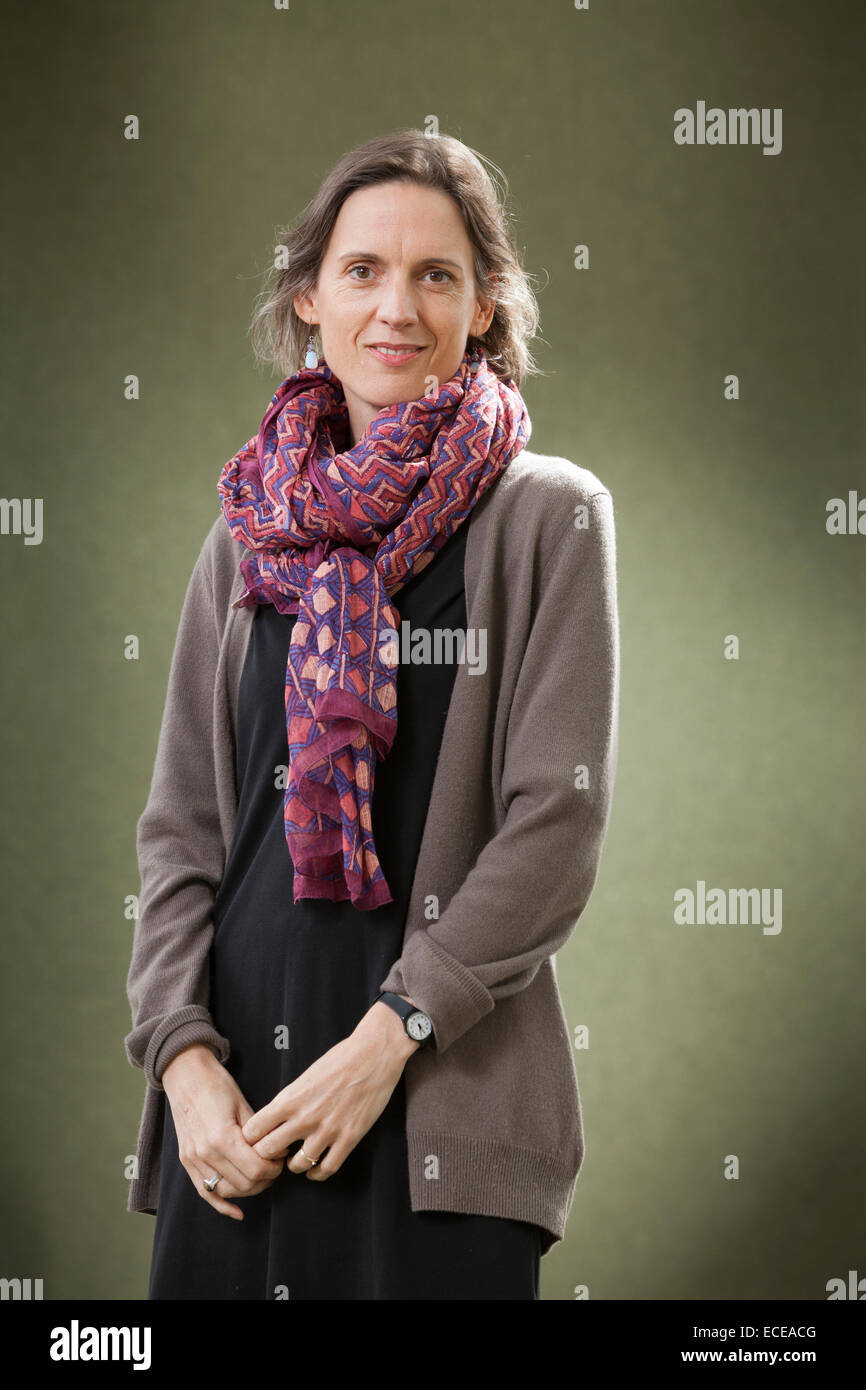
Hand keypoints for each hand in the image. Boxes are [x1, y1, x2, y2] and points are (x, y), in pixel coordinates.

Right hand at [162, 1044, 283, 1219]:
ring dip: (248, 1189)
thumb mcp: (243, 1105)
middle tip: (276, 1165)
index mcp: (222, 1137)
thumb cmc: (217, 1084)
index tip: (281, 1157)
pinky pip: (204, 1192)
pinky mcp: (186, 1161)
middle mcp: (205, 1153)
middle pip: (244, 1184)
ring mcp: (193, 1159)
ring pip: (226, 1191)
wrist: (186, 1075)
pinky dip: (221, 1205)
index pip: (256, 1169)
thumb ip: (258, 1134)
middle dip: (266, 1179)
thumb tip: (276, 1152)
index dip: (274, 1168)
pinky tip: (237, 1212)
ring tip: (262, 1176)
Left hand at [241, 1000, 418, 1181]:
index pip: (253, 1130)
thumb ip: (288, 1101)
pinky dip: (317, 1173)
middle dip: (267, 1155)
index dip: (252, 1138)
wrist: (373, 1055)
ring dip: (294, 1165)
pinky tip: (315, 1168)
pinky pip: (326, 1169)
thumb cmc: (339, 1060)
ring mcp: (327, 1130)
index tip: (258, 1139)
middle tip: (274, 1154)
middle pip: (268, 1152)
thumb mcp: (305, 1078)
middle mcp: (304, 1117)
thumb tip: (275, 1121)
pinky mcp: (349, 1138)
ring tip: (296, 1159)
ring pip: (297, 1165)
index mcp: (289, 1099)